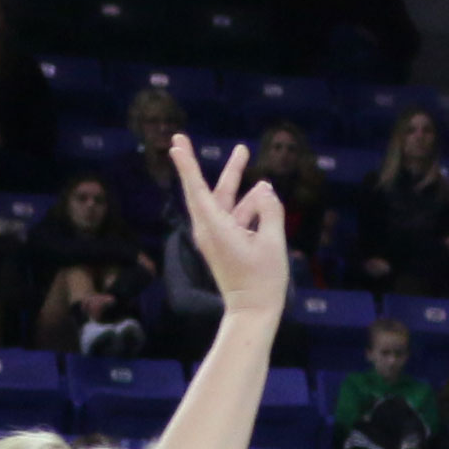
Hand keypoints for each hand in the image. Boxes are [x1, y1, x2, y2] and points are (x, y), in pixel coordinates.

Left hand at [171, 134, 288, 313]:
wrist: (253, 311)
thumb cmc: (263, 279)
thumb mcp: (273, 243)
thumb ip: (270, 212)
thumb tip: (265, 189)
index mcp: (216, 228)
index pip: (198, 190)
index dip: (187, 166)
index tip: (175, 145)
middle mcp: (209, 229)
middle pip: (205, 190)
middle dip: (196, 162)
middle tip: (179, 137)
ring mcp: (216, 236)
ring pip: (223, 200)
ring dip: (235, 181)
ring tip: (244, 155)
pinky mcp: (224, 243)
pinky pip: (232, 215)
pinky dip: (246, 204)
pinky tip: (263, 196)